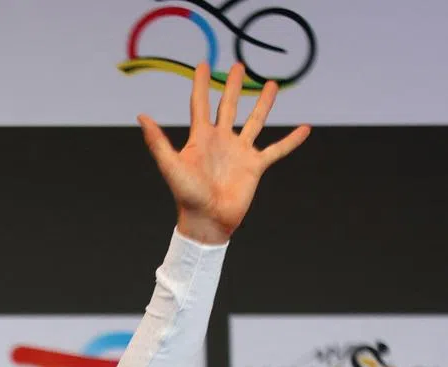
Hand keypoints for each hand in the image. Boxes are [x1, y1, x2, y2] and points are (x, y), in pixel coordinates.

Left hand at [137, 62, 309, 244]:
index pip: (200, 104)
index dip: (201, 84)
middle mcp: (221, 141)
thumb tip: (141, 116)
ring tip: (271, 84)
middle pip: (228, 106)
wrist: (207, 221)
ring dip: (264, 104)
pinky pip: (277, 150)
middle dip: (233, 86)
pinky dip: (291, 141)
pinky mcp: (255, 167)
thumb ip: (158, 142)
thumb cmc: (186, 196)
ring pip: (255, 122)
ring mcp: (239, 152)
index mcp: (201, 138)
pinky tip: (305, 129)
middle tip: (238, 66)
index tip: (203, 64)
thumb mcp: (171, 166)